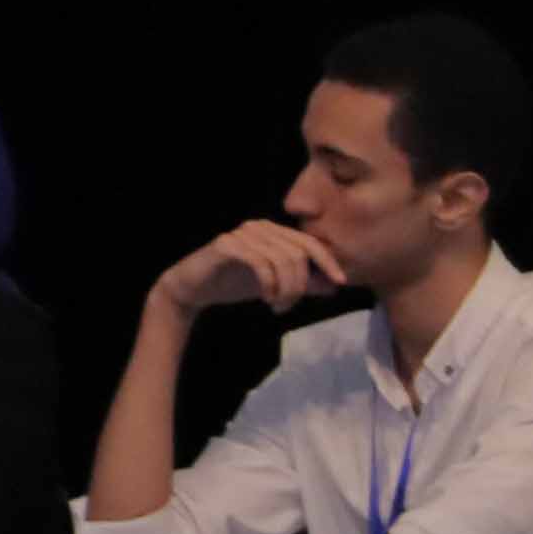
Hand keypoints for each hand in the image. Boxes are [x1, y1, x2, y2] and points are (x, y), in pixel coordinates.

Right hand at [153, 221, 344, 322]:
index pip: (309, 243)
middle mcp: (259, 227)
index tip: (340, 283)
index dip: (328, 262)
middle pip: (298, 253)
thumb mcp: (275, 285)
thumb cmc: (232, 283)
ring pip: (282, 259)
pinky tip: (266, 298)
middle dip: (301, 284)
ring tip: (278, 306)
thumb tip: (333, 286)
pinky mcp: (226, 245)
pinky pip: (260, 263)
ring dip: (286, 289)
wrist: (192, 289)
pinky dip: (269, 284)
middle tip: (289, 306)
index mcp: (272, 231)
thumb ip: (302, 283)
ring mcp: (241, 234)